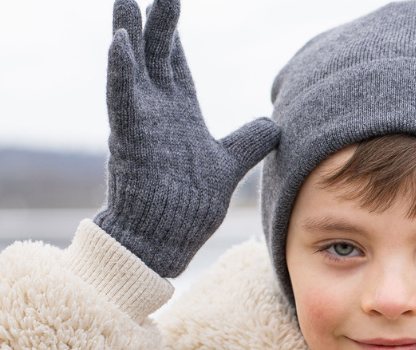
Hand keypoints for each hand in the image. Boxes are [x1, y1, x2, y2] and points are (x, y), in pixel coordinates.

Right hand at [94, 0, 279, 276]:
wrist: (169, 237)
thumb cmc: (191, 203)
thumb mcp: (228, 164)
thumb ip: (248, 140)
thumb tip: (274, 124)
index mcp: (180, 114)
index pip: (175, 65)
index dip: (173, 36)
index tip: (169, 5)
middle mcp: (158, 112)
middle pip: (156, 56)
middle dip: (158, 24)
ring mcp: (142, 123)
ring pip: (131, 67)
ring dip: (129, 34)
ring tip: (125, 1)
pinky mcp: (132, 138)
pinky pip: (121, 98)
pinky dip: (120, 71)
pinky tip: (119, 42)